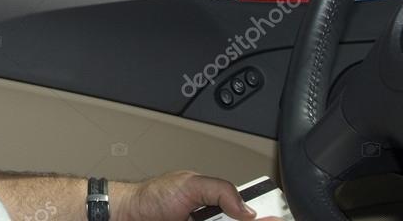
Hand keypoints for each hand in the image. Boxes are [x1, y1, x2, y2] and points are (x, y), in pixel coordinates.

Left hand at [112, 171, 283, 220]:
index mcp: (216, 201)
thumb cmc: (152, 197)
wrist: (127, 215)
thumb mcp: (190, 184)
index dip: (261, 215)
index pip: (247, 210)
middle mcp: (211, 219)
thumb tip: (247, 210)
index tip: (275, 219)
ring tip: (233, 219)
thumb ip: (220, 190)